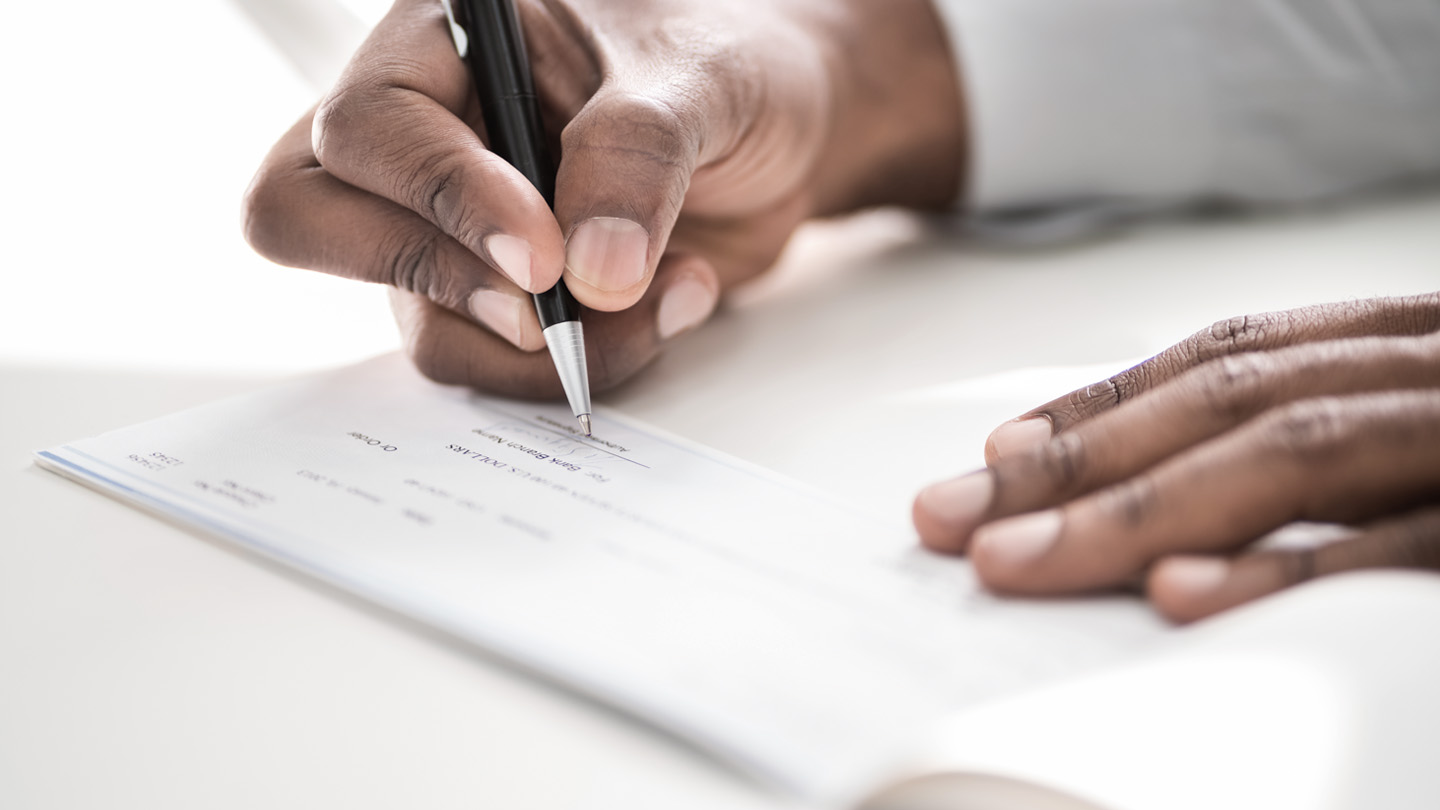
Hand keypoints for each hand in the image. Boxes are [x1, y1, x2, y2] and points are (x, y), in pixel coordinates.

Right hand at [243, 0, 962, 396]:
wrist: (784, 126)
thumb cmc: (733, 60)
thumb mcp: (702, 79)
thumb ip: (638, 156)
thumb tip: (589, 277)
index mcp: (448, 38)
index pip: (372, 125)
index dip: (443, 199)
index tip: (545, 258)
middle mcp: (429, 132)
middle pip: (311, 220)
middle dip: (434, 281)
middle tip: (547, 309)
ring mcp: (455, 222)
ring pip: (420, 318)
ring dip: (543, 344)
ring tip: (668, 293)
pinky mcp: (503, 293)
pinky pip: (496, 360)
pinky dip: (583, 363)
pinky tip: (671, 305)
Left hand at [914, 293, 1439, 621]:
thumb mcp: (1431, 431)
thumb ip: (1335, 438)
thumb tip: (1177, 511)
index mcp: (1414, 343)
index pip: (1234, 357)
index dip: (1106, 403)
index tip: (995, 451)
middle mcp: (1435, 370)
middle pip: (1229, 401)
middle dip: (1075, 459)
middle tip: (947, 514)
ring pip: (1287, 454)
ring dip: (1132, 510)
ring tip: (1011, 558)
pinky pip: (1402, 545)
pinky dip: (1282, 567)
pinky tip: (1172, 595)